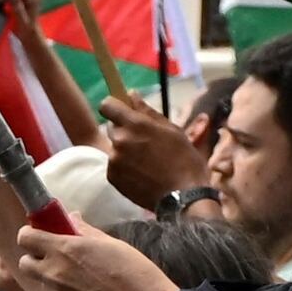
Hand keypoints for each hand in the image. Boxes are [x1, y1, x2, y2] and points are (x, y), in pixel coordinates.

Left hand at [0, 218, 172, 290]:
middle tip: (54, 257)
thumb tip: (71, 218)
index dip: (30, 234)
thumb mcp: (110, 244)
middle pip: (25, 262)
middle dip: (35, 258)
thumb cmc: (134, 273)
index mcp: (65, 249)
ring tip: (82, 280)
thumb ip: (84, 231)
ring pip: (43, 283)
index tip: (38, 234)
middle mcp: (54, 273)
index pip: (25, 237)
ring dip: (54, 279)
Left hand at [95, 91, 197, 208]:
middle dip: (125, 130)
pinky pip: (114, 164)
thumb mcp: (172, 130)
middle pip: (112, 127)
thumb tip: (131, 94)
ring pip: (115, 147)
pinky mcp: (112, 177)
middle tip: (145, 142)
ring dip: (125, 150)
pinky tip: (142, 173)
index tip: (124, 112)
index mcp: (135, 124)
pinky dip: (124, 166)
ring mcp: (114, 160)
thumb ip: (148, 111)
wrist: (183, 196)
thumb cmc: (184, 160)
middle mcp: (120, 140)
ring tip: (146, 161)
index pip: (107, 105)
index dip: (114, 107)